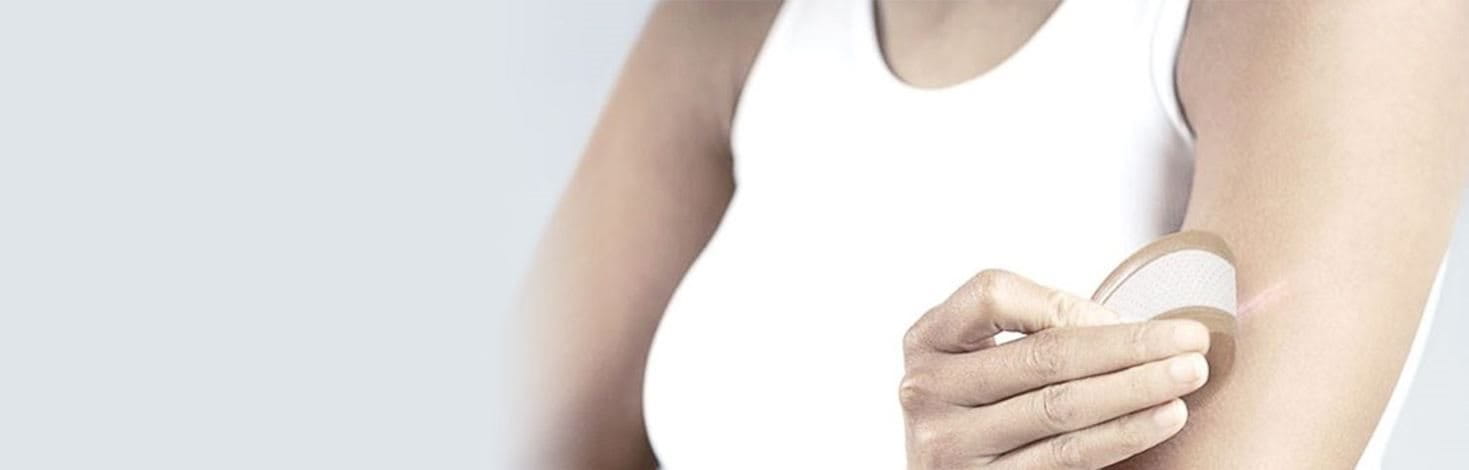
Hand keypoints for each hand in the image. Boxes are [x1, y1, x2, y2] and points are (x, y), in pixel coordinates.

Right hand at [900, 270, 1210, 468]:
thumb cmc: (986, 410)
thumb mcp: (986, 361)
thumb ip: (1035, 335)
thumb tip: (1135, 327)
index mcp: (927, 341)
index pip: (991, 294)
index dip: (1063, 301)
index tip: (1121, 315)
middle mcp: (925, 389)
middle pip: (1040, 355)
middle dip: (1128, 344)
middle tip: (1192, 338)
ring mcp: (948, 444)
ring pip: (1059, 407)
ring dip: (1136, 387)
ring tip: (1188, 373)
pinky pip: (1065, 457)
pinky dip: (1122, 434)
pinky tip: (1163, 417)